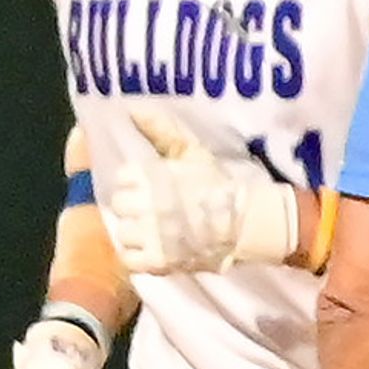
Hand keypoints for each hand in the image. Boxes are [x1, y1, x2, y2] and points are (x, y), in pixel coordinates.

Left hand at [105, 107, 302, 277]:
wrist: (249, 222)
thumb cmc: (219, 185)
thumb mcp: (191, 152)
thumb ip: (160, 131)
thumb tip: (132, 108)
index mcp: (146, 177)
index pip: (122, 179)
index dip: (136, 185)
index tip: (151, 189)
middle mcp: (142, 205)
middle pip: (120, 206)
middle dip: (134, 208)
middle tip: (153, 212)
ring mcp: (149, 234)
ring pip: (123, 233)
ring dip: (135, 233)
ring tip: (152, 232)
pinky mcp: (157, 260)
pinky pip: (131, 258)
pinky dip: (138, 256)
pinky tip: (152, 250)